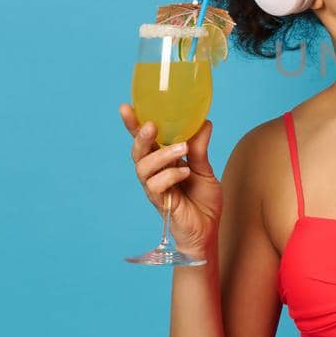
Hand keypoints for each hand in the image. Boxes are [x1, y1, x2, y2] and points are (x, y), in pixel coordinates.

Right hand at [119, 105, 221, 257]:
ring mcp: (155, 189)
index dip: (134, 124)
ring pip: (143, 168)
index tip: (126, 106)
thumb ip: (200, 148)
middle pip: (137, 152)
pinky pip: (156, 187)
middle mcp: (154, 174)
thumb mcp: (205, 170)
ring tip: (182, 149)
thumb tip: (204, 122)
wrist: (209, 231)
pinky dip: (170, 175)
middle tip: (152, 126)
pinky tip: (185, 172)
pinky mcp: (161, 204)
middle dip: (141, 137)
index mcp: (162, 161)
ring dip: (162, 155)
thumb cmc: (203, 201)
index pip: (145, 140)